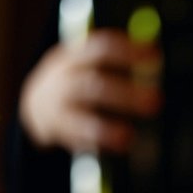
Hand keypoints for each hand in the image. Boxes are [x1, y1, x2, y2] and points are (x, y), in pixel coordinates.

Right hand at [19, 30, 160, 153]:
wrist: (36, 103)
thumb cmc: (78, 78)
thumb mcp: (89, 62)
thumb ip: (118, 59)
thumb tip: (155, 56)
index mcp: (75, 57)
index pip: (100, 49)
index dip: (128, 51)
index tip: (155, 56)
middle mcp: (64, 79)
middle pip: (94, 84)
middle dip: (125, 93)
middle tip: (156, 101)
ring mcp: (59, 105)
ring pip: (82, 117)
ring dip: (106, 128)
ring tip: (129, 136)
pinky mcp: (59, 128)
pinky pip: (78, 136)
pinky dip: (99, 140)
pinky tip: (119, 144)